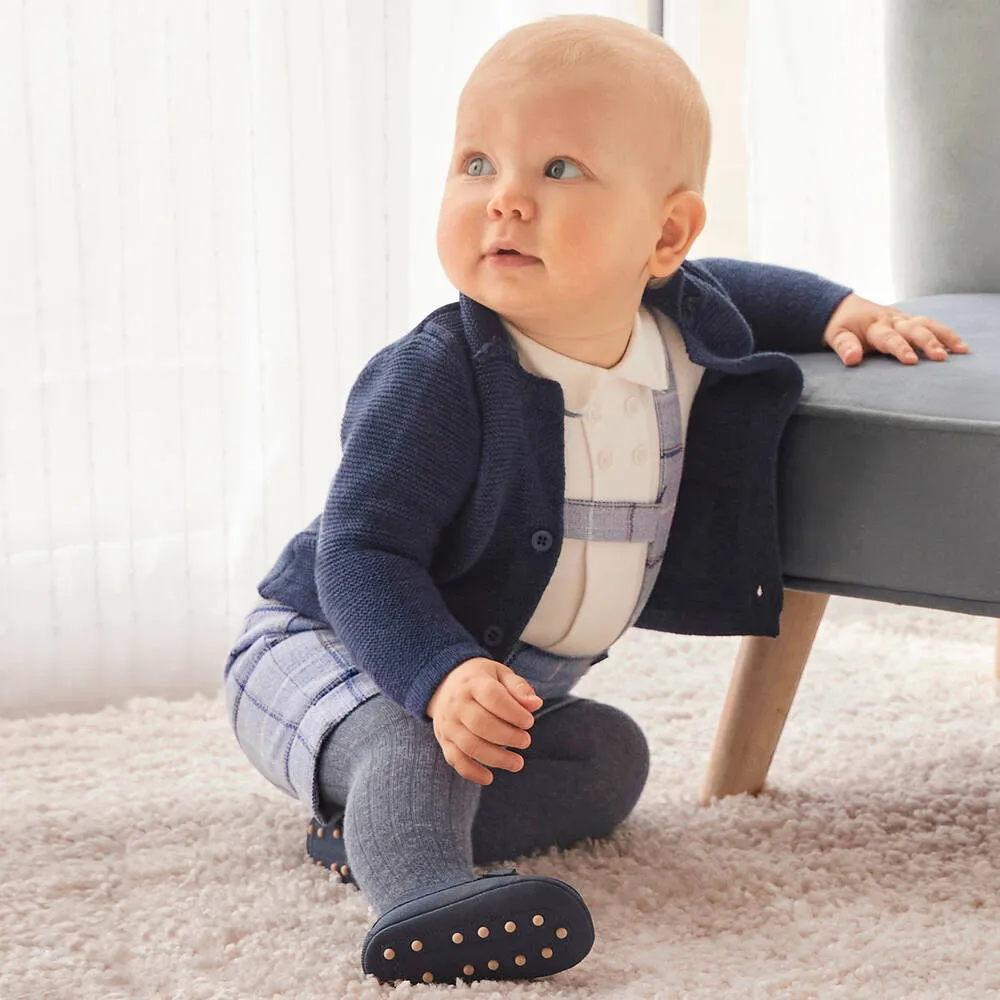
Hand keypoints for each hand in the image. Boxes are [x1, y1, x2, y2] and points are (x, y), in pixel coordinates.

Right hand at [426, 657, 542, 784]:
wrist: (443, 684)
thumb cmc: (480, 680)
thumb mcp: (500, 674)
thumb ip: (518, 687)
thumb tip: (535, 704)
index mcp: (472, 683)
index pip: (492, 697)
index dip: (513, 712)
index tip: (529, 722)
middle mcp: (456, 703)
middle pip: (481, 723)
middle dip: (508, 736)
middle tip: (526, 741)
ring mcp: (448, 723)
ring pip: (470, 745)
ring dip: (496, 758)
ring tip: (518, 763)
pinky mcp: (444, 740)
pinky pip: (456, 760)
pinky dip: (472, 772)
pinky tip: (490, 778)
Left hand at [822, 293, 968, 365]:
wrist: (842, 307)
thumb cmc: (840, 326)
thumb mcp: (835, 336)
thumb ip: (844, 346)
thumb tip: (852, 359)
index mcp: (874, 325)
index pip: (890, 338)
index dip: (900, 348)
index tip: (911, 360)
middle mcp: (892, 320)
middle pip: (914, 330)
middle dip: (928, 343)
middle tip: (941, 357)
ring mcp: (902, 319)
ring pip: (928, 324)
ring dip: (945, 336)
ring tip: (962, 350)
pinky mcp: (908, 320)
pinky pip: (930, 324)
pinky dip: (945, 333)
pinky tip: (958, 346)